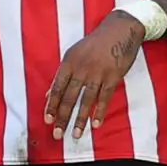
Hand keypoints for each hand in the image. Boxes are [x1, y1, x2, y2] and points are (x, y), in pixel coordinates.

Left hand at [44, 11, 143, 141]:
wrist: (118, 30)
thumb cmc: (94, 44)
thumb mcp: (73, 54)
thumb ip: (62, 75)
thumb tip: (49, 95)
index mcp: (69, 62)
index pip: (57, 87)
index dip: (52, 105)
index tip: (47, 120)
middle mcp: (81, 68)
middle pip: (69, 97)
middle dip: (62, 117)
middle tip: (57, 134)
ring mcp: (97, 73)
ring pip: (86, 100)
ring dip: (80, 119)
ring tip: (75, 134)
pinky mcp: (113, 77)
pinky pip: (104, 97)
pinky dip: (99, 111)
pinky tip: (95, 124)